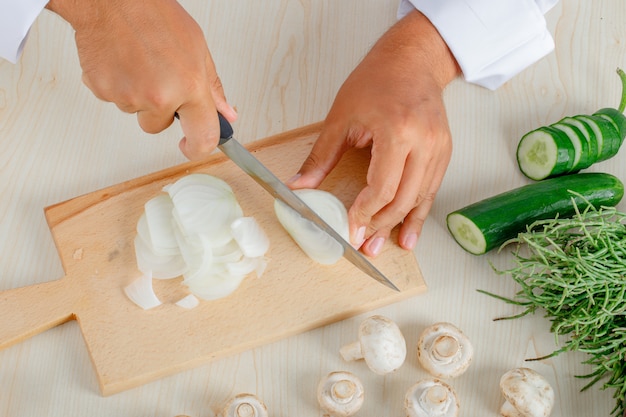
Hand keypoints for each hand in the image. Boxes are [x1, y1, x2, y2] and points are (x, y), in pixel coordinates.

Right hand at [45, 0, 236, 159]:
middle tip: (157, 75)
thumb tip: (226, 113)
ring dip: (137, 95)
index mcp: (189, 85)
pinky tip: (122, 61)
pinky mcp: (103, 91)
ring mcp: (129, 96)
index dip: (198, 147)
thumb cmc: (153, 15)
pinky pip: (114, 99)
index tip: (192, 147)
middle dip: (159, 108)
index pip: (203, 136)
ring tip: (138, 61)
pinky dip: (117, 85)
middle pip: (158, 126)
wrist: (110, 0)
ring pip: (136, 111)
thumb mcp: (197, 48)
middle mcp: (160, 96)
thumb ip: (212, 87)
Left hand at [288, 10, 459, 256]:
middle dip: (380, 225)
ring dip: (400, 225)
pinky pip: (431, 190)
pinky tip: (410, 233)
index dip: (365, 213)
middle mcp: (424, 141)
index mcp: (397, 130)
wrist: (412, 60)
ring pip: (420, 198)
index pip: (382, 187)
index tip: (351, 229)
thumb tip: (299, 187)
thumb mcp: (341, 117)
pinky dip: (419, 213)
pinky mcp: (444, 151)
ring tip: (383, 246)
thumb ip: (320, 157)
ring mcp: (438, 147)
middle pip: (403, 198)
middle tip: (364, 246)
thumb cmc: (377, 80)